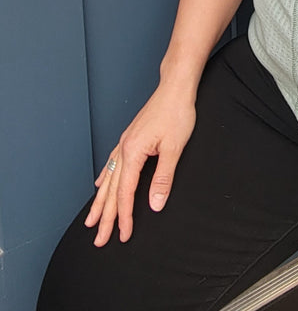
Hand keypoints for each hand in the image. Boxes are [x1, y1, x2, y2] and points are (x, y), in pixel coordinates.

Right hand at [84, 86, 195, 245]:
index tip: (123, 235)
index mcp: (133, 152)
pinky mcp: (130, 138)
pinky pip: (112, 163)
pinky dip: (105, 178)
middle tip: (99, 240)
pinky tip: (100, 185)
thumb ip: (163, 178)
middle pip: (112, 190)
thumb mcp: (174, 148)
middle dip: (105, 217)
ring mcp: (125, 142)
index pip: (126, 193)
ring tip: (92, 220)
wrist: (175, 87)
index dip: (124, 216)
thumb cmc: (177, 112)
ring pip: (109, 179)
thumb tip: (155, 204)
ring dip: (100, 202)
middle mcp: (124, 148)